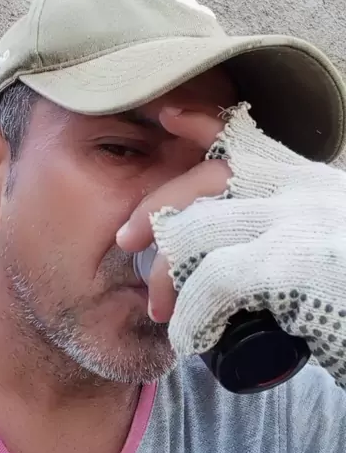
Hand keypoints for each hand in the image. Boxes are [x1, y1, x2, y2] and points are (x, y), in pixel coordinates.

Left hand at [126, 103, 345, 387]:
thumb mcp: (333, 243)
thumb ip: (292, 234)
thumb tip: (243, 262)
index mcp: (309, 181)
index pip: (246, 136)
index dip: (201, 122)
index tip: (165, 113)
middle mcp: (303, 190)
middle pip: (206, 179)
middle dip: (157, 208)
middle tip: (126, 241)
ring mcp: (299, 222)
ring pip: (201, 230)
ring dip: (169, 275)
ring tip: (164, 313)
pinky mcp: (294, 263)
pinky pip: (215, 280)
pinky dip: (192, 314)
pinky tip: (189, 338)